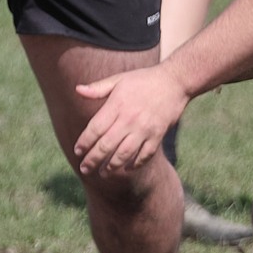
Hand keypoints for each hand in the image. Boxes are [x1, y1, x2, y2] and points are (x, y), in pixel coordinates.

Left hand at [72, 64, 189, 173]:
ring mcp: (145, 129)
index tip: (77, 151)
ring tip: (103, 173)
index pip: (95, 129)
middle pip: (106, 145)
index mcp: (117, 105)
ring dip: (112, 166)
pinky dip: (135, 164)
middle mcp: (129, 119)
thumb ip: (98, 88)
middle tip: (84, 168)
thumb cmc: (144, 80)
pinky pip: (145, 155)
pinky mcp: (158, 135)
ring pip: (124, 154)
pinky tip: (127, 168)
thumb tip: (77, 89)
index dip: (84, 142)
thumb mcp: (119, 79)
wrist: (175, 81)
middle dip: (93, 159)